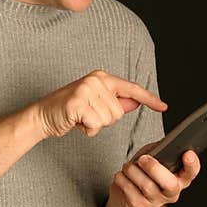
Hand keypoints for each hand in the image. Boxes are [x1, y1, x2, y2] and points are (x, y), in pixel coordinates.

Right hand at [36, 69, 166, 137]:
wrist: (42, 116)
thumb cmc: (70, 111)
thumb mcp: (95, 104)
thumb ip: (116, 102)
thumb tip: (135, 102)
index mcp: (102, 78)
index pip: (131, 88)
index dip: (149, 99)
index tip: (163, 106)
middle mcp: (96, 80)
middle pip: (119, 112)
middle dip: (105, 120)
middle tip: (87, 115)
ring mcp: (86, 89)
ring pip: (109, 119)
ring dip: (95, 125)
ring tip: (81, 118)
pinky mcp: (78, 102)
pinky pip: (96, 124)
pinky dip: (88, 129)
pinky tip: (77, 123)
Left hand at [109, 146, 200, 206]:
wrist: (128, 195)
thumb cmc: (144, 171)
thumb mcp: (155, 157)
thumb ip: (161, 150)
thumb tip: (163, 143)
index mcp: (180, 178)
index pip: (192, 172)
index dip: (192, 164)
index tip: (188, 154)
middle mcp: (171, 192)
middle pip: (170, 183)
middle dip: (155, 168)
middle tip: (143, 159)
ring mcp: (156, 202)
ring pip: (146, 185)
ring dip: (133, 171)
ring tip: (128, 166)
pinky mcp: (140, 206)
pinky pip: (130, 190)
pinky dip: (122, 179)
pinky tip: (122, 176)